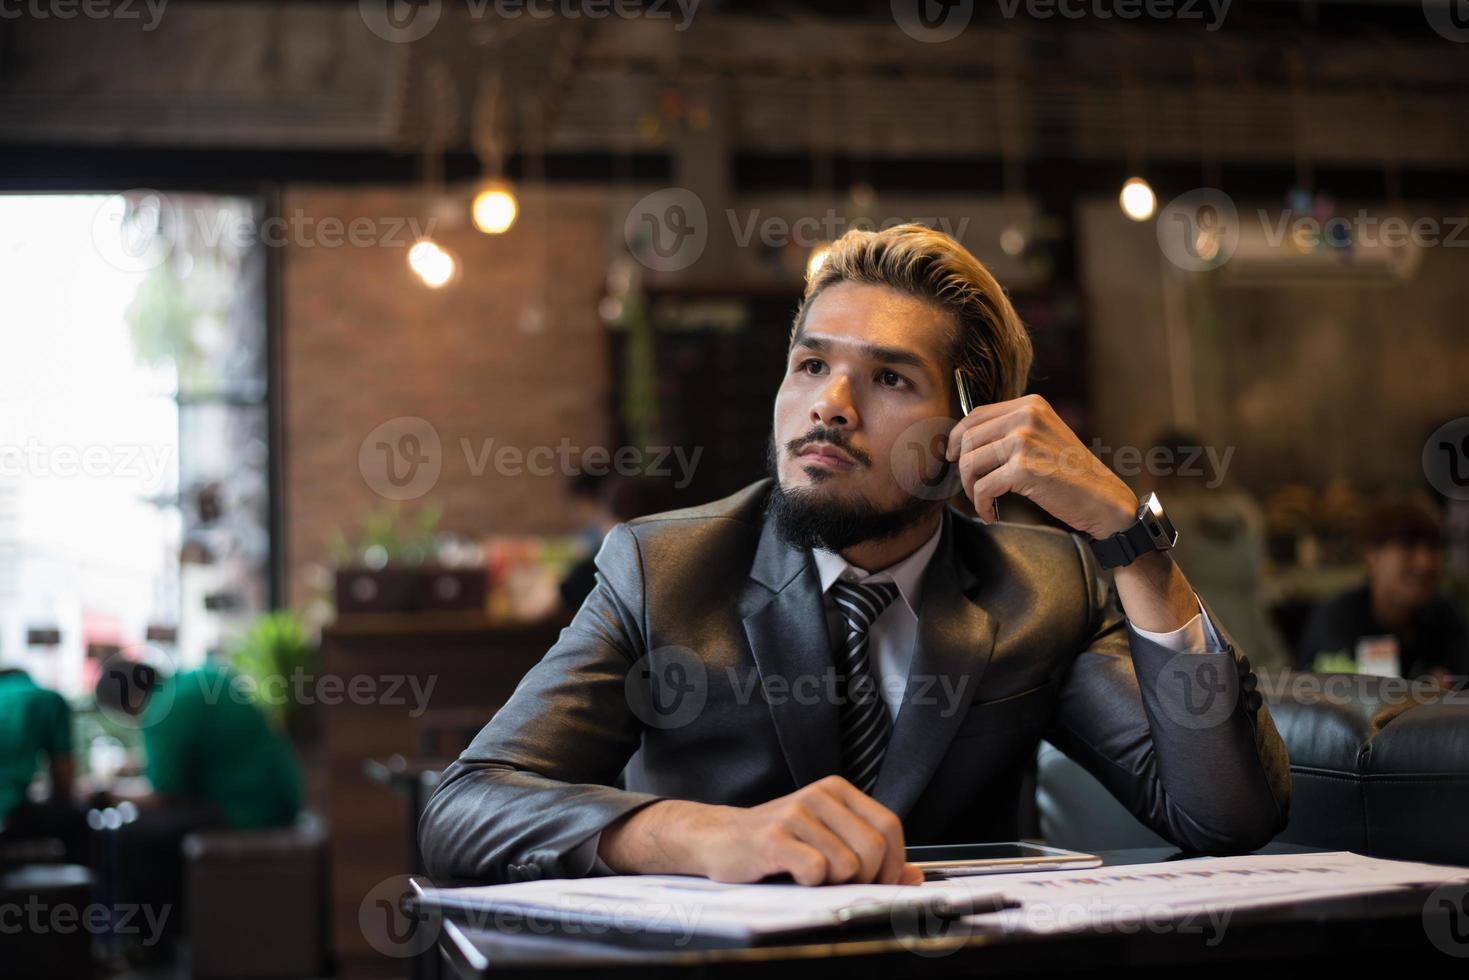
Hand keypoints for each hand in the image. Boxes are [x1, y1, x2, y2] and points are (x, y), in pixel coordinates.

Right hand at [599, 775, 923, 885]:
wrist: (720, 839)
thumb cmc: (778, 843)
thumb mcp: (828, 841)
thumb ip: (872, 856)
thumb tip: (915, 877)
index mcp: (837, 791)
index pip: (890, 826)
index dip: (893, 863)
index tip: (879, 882)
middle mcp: (819, 795)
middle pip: (874, 848)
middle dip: (865, 879)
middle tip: (840, 884)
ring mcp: (795, 813)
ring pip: (847, 864)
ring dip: (832, 883)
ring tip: (809, 875)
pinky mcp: (772, 836)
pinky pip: (815, 870)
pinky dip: (809, 883)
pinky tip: (792, 875)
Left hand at [946, 394, 1136, 537]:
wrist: (1103, 499)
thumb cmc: (1070, 474)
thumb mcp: (1042, 438)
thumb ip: (1009, 432)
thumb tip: (961, 440)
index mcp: (1030, 405)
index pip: (975, 415)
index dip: (956, 438)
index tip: (951, 457)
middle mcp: (1026, 416)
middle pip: (967, 439)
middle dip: (962, 468)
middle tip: (972, 487)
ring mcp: (1025, 441)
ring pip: (969, 463)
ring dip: (971, 489)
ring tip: (984, 502)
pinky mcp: (1024, 469)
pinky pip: (983, 487)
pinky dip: (982, 505)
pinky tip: (992, 513)